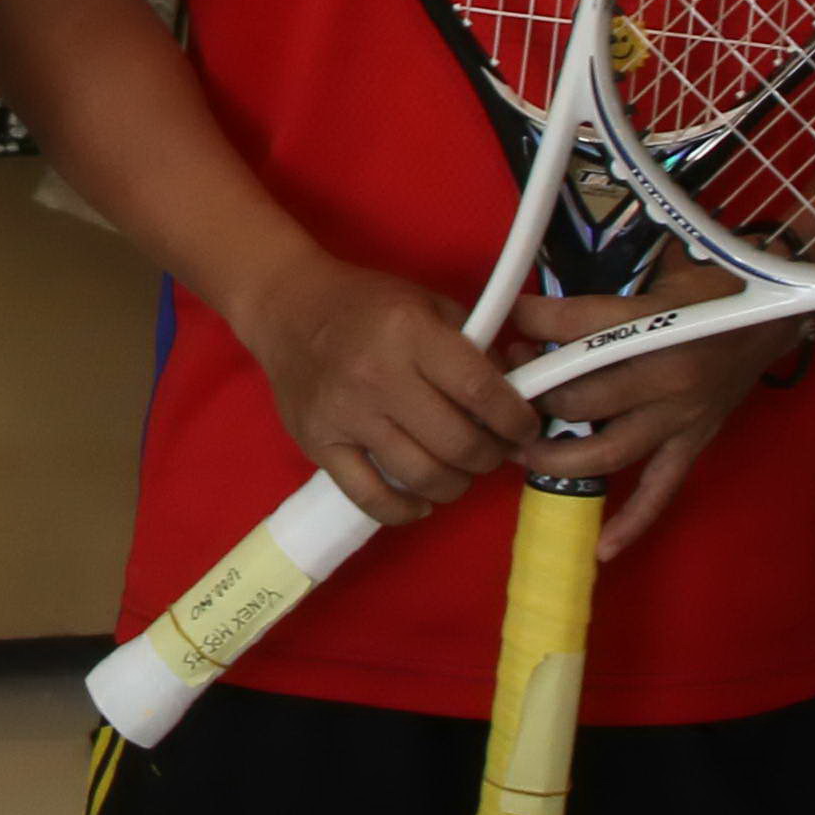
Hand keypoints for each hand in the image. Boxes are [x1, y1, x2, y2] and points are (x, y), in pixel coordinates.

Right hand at [224, 252, 532, 525]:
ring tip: (459, 472)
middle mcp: (378, 376)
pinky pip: (370, 497)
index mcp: (411, 334)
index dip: (515, 420)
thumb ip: (474, 346)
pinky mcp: (319, 444)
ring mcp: (346, 415)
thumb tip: (515, 394)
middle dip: (490, 456)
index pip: (480, 391)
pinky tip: (421, 502)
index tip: (526, 430)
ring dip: (455, 484)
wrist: (288, 307)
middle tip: (494, 452)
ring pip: (421, 476)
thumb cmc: (366, 303)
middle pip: (456, 443)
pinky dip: (404, 511)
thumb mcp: (428, 304)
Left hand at [506, 270, 808, 556]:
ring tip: (520, 453)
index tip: (509, 322)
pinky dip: (632, 523)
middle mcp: (667, 378)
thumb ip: (599, 301)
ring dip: (557, 457)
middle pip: (582, 398)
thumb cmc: (712, 292)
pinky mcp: (693, 445)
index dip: (533, 321)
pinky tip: (603, 548)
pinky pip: (660, 492)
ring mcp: (680, 419)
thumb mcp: (658, 279)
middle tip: (506, 390)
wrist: (774, 318)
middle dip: (534, 396)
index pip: (579, 328)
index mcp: (658, 325)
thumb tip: (528, 314)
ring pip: (608, 451)